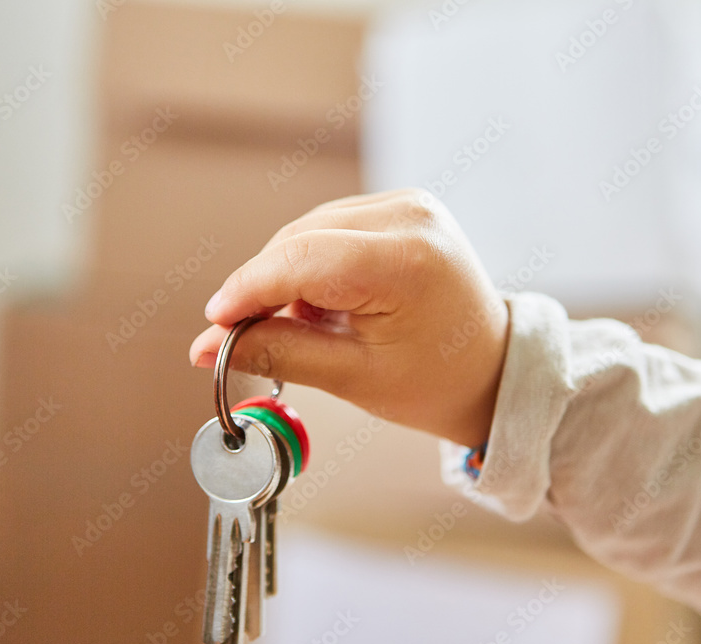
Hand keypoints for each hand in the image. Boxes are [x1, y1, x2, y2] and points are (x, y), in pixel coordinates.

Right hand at [189, 189, 508, 446]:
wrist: (491, 368)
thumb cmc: (437, 381)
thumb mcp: (353, 378)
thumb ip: (278, 353)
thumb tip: (208, 346)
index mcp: (408, 262)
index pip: (300, 259)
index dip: (247, 290)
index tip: (215, 325)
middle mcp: (411, 217)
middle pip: (299, 241)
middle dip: (262, 289)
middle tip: (243, 337)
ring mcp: (410, 205)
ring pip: (308, 232)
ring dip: (286, 277)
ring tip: (303, 328)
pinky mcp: (403, 207)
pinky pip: (330, 228)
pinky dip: (311, 265)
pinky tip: (323, 304)